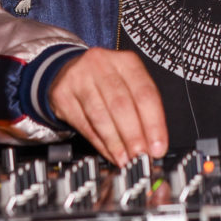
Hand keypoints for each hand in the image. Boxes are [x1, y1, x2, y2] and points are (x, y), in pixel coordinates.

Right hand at [47, 47, 167, 164]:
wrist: (69, 71)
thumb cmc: (106, 81)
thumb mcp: (128, 84)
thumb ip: (141, 110)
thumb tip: (152, 143)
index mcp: (126, 61)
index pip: (145, 93)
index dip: (154, 123)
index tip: (158, 146)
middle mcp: (102, 65)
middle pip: (121, 104)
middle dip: (133, 135)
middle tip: (141, 155)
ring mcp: (79, 78)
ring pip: (100, 115)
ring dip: (115, 142)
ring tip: (125, 159)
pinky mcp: (62, 94)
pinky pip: (83, 124)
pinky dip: (99, 142)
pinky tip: (109, 153)